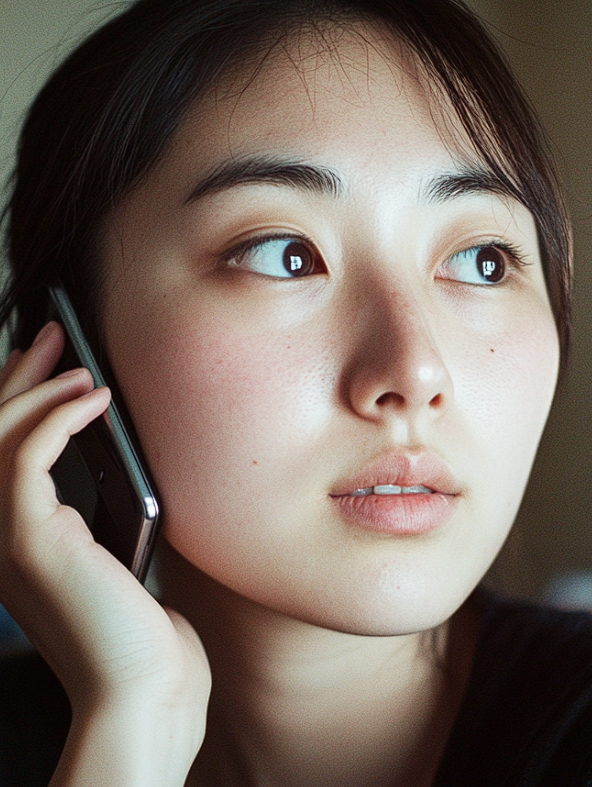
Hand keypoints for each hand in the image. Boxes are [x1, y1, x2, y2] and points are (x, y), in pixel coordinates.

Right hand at [0, 322, 209, 784]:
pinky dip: (60, 418)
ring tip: (78, 360)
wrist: (146, 687)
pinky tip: (96, 400)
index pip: (0, 452)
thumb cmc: (140, 630)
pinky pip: (28, 456)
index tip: (55, 363)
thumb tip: (114, 453)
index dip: (19, 400)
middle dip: (18, 375)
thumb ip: (96, 514)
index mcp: (16, 538)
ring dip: (37, 388)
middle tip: (54, 334)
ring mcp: (7, 538)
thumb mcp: (116, 555)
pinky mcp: (32, 539)